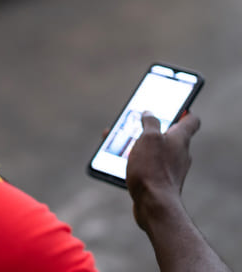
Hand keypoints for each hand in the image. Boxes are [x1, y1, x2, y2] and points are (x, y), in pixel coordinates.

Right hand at [125, 111, 200, 230]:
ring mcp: (171, 169)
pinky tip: (122, 162)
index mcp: (180, 139)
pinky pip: (149, 166)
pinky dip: (138, 161)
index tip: (173, 106)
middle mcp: (179, 153)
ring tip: (122, 143)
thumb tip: (149, 113)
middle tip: (136, 124)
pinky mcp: (160, 182)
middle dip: (152, 129)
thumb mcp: (148, 138)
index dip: (183, 111)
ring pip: (156, 151)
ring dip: (140, 145)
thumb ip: (150, 122)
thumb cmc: (153, 170)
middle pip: (170, 135)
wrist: (154, 205)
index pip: (191, 120)